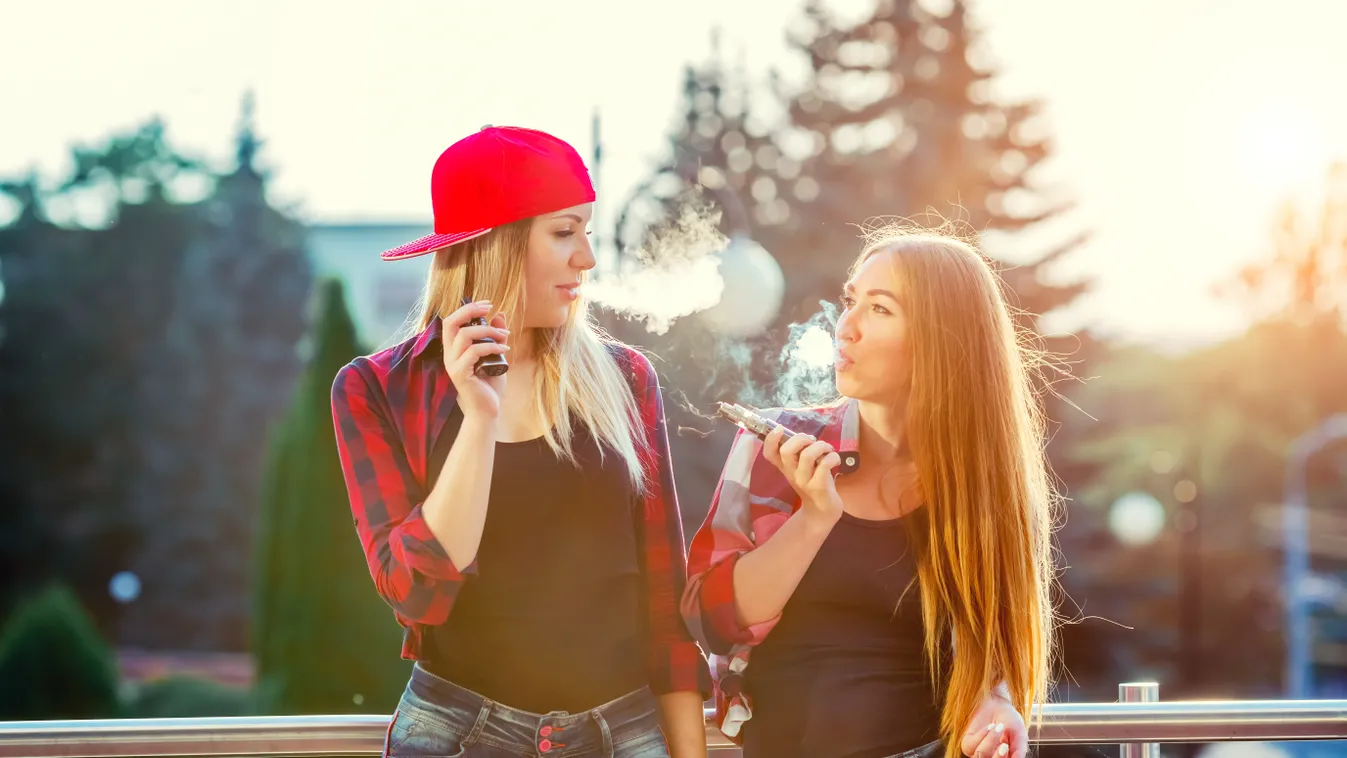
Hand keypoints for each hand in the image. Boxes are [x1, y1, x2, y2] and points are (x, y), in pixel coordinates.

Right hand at [442, 300, 509, 420]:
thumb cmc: (490, 385)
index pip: (451, 321)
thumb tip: (500, 314)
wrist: (488, 411)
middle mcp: (449, 355)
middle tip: (490, 308)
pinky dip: (491, 346)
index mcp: (454, 349)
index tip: (487, 304)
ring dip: (488, 330)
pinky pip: (473, 352)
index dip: (468, 308)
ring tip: (505, 335)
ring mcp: (453, 364)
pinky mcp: (460, 374)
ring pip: (464, 335)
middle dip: (470, 310)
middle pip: (450, 322)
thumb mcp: (496, 356)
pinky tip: (505, 347)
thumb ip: (495, 337)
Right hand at [762, 425, 843, 522]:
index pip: (769, 453)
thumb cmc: (813, 481)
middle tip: (812, 441)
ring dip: (820, 446)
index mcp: (784, 467)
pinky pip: (824, 464)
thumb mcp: (802, 467)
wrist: (822, 509)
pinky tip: (835, 459)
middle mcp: (790, 473)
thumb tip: (806, 436)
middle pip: (787, 450)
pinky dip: (832, 457)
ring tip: (827, 449)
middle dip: (801, 438)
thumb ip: (800, 452)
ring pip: (807, 455)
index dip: (771, 439)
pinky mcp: (817, 486)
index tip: (779, 428)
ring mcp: (803, 480)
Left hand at [959, 690, 1027, 757]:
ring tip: (998, 727)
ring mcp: (978, 752)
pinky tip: (989, 726)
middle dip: (997, 756)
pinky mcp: (967, 744)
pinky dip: (981, 735)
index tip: (1007, 746)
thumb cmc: (1009, 719)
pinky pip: (970, 746)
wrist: (996, 702)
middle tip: (1004, 744)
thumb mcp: (1019, 733)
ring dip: (990, 742)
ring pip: (979, 756)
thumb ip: (1020, 748)